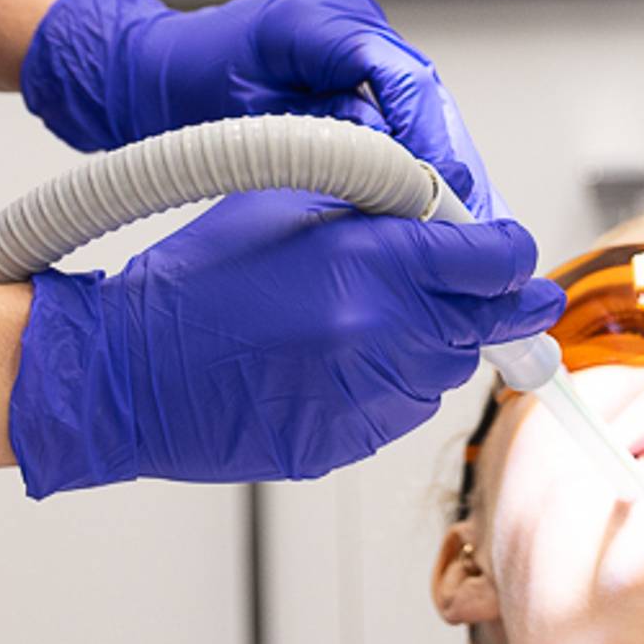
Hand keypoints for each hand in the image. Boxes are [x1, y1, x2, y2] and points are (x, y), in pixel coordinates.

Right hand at [10, 192, 561, 495]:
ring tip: (382, 317)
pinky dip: (392, 384)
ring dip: (435, 343)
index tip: (514, 252)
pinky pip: (400, 411)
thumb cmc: (197, 277)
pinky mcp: (345, 443)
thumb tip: (445, 208)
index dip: (511, 252)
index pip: (492, 260)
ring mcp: (364, 398)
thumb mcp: (290, 200)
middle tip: (488, 289)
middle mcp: (380, 336)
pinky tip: (346, 359)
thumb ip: (377, 201)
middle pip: (481, 323)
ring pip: (444, 371)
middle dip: (484, 302)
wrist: (128, 371)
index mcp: (372, 264)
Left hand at [20, 0, 503, 216]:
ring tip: (466, 220)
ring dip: (443, 158)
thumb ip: (321, 138)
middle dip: (450, 157)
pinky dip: (419, 149)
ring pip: (421, 100)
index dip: (431, 139)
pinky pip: (402, 103)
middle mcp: (347, 7)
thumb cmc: (179, 92)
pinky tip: (437, 198)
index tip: (446, 194)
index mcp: (318, 12)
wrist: (151, 72)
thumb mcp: (246, 123)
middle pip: (423, 90)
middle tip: (475, 221)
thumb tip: (393, 174)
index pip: (402, 77)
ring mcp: (356, 25)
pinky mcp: (358, 52)